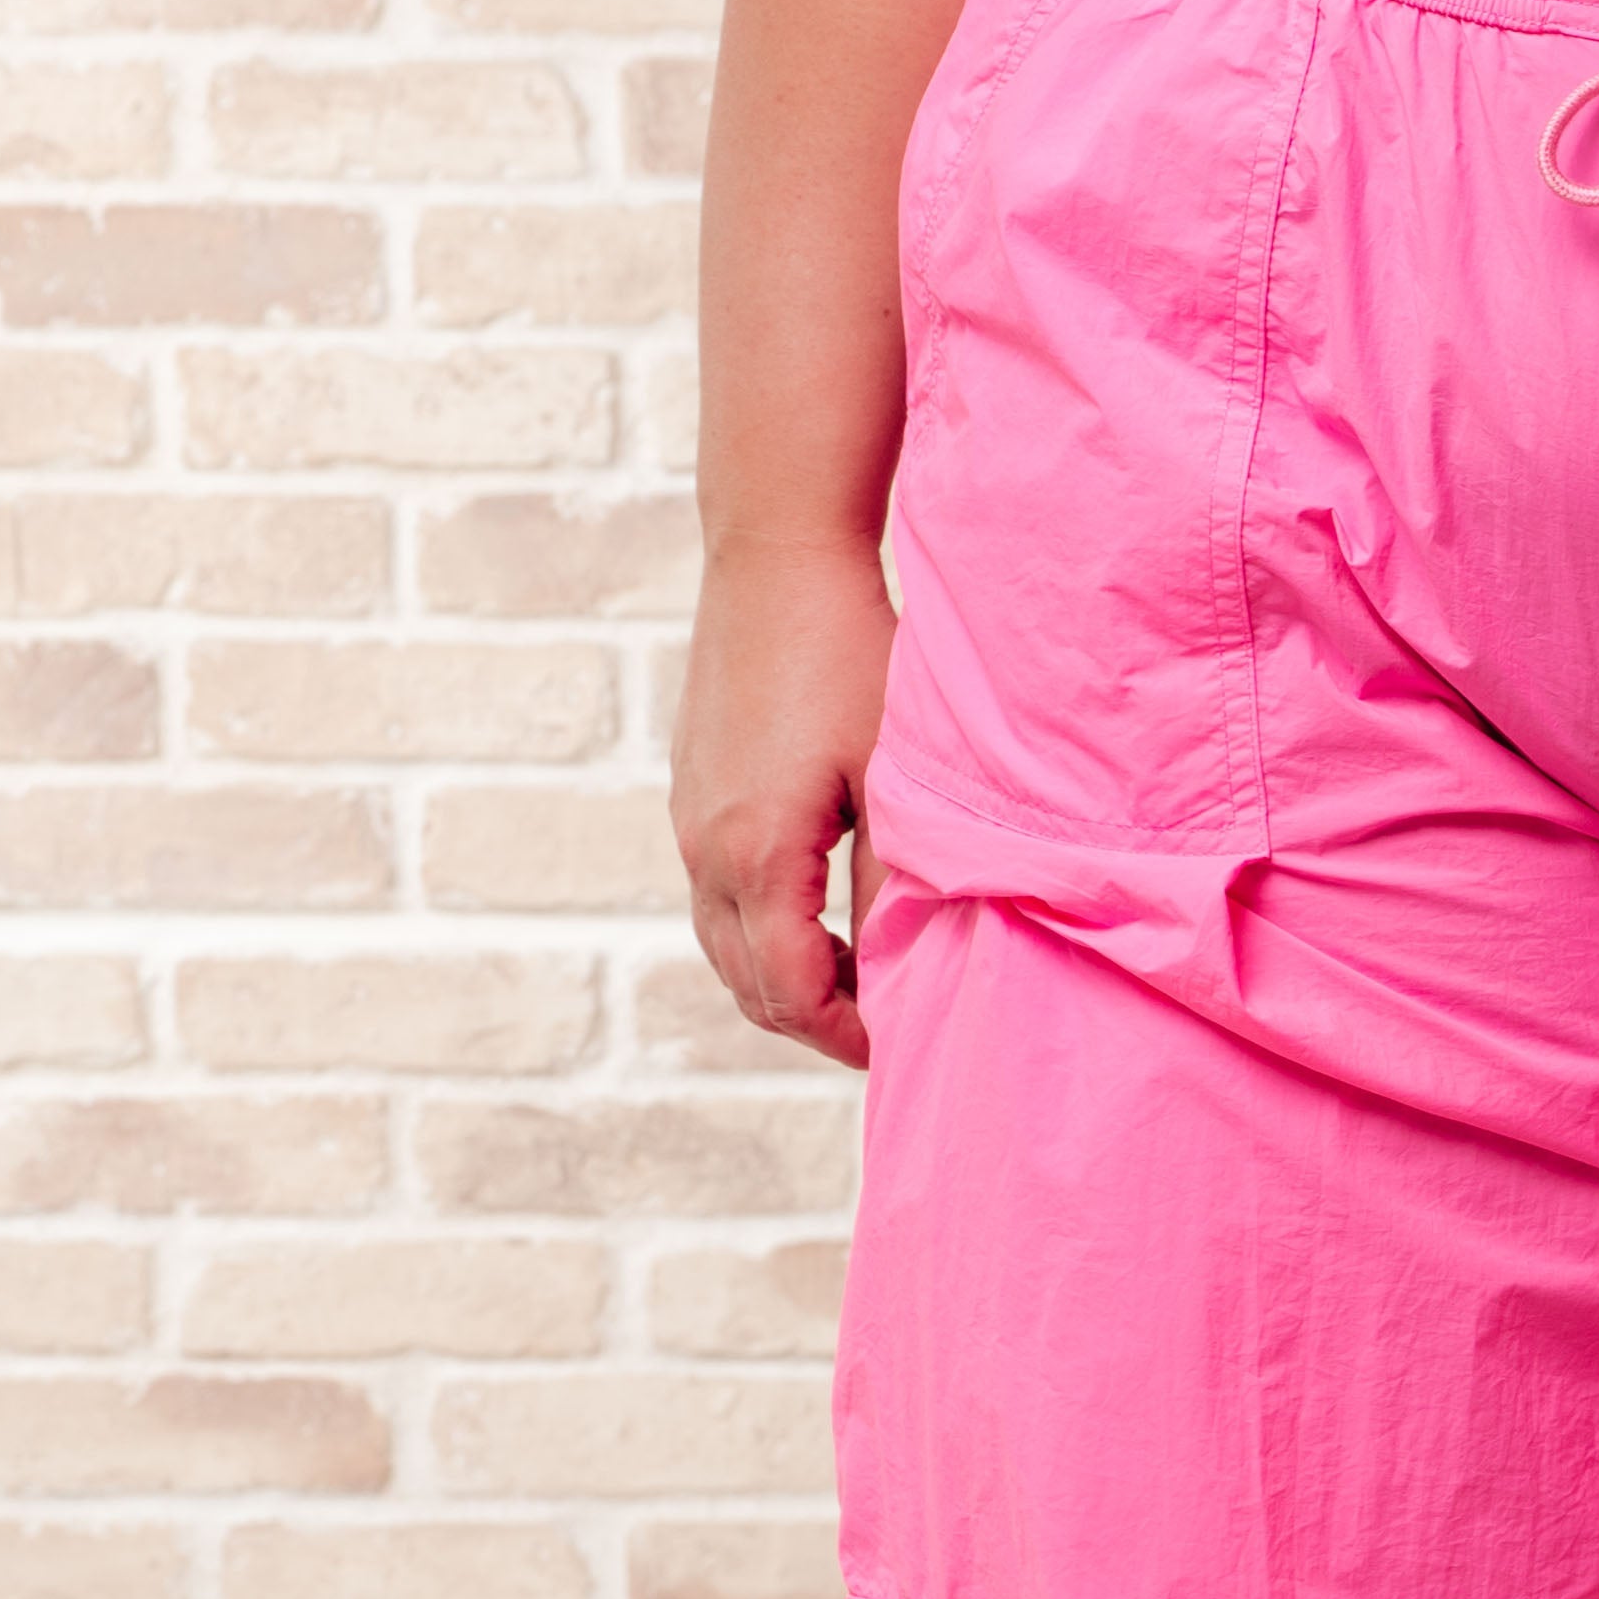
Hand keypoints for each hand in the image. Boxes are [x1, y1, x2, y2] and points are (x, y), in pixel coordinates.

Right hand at [670, 531, 896, 1072]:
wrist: (777, 557)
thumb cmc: (849, 657)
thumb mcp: (893, 779)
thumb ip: (896, 882)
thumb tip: (908, 968)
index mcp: (756, 854)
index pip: (793, 993)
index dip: (849, 1033)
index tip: (904, 1041)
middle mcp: (706, 849)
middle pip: (750, 986)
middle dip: (816, 1021)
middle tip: (886, 1027)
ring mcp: (689, 823)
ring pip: (725, 947)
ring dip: (787, 979)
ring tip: (859, 979)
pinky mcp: (691, 796)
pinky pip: (717, 899)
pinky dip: (765, 932)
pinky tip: (822, 916)